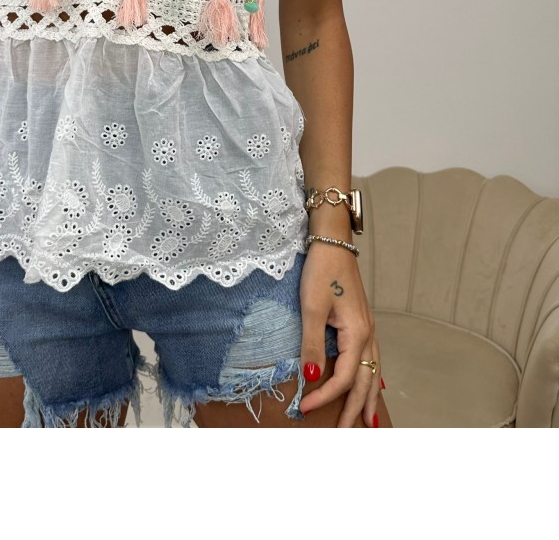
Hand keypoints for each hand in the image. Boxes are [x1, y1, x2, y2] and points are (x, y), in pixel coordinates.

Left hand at [297, 238, 381, 426]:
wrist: (333, 243)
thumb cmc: (321, 271)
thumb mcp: (311, 307)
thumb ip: (312, 344)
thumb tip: (313, 378)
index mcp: (357, 334)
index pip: (344, 378)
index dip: (325, 397)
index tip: (305, 409)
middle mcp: (368, 335)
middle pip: (365, 382)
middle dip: (356, 410)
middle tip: (347, 436)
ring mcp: (368, 329)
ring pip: (374, 372)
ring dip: (370, 398)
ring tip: (370, 423)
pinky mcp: (363, 323)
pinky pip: (373, 359)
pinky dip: (373, 379)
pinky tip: (374, 386)